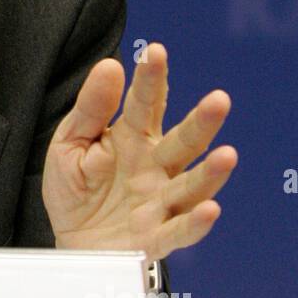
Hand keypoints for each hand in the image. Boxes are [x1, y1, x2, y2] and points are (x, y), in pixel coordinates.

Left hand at [42, 43, 237, 260]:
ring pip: (190, 185)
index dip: (152, 79)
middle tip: (219, 100)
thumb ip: (91, 109)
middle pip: (183, 142)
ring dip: (210, 173)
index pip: (147, 105)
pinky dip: (195, 223)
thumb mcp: (70, 144)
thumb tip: (109, 66)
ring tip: (227, 156)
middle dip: (202, 122)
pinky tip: (209, 209)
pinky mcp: (155, 237)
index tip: (155, 52)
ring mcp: (159, 202)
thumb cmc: (75, 191)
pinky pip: (179, 230)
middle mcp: (155, 167)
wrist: (70, 245)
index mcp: (133, 138)